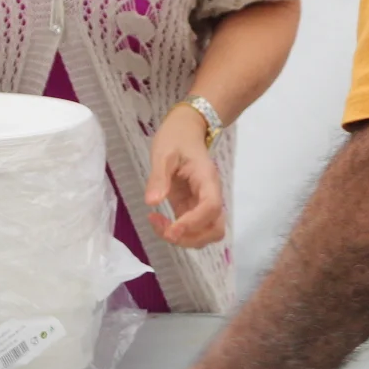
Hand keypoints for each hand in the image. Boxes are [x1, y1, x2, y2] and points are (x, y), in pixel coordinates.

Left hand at [145, 108, 225, 247]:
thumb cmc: (176, 138)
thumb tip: (153, 203)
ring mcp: (202, 203)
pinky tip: (158, 220)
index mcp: (207, 179)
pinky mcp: (191, 206)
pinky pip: (192, 228)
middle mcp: (210, 195)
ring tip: (159, 225)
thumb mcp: (163, 153)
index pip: (211, 208)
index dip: (194, 223)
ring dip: (185, 239)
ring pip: (207, 233)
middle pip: (215, 229)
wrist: (185, 129)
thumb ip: (159, 177)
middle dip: (191, 238)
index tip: (171, 230)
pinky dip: (178, 232)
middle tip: (164, 229)